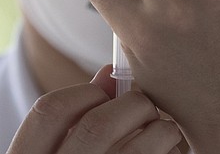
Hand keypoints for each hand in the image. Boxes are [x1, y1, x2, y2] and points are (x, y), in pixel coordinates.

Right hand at [7, 65, 182, 153]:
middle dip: (132, 105)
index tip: (104, 93)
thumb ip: (75, 122)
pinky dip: (170, 153)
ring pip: (141, 146)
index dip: (83, 92)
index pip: (49, 111)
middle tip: (144, 109)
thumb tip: (110, 74)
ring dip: (162, 131)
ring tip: (164, 134)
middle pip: (99, 123)